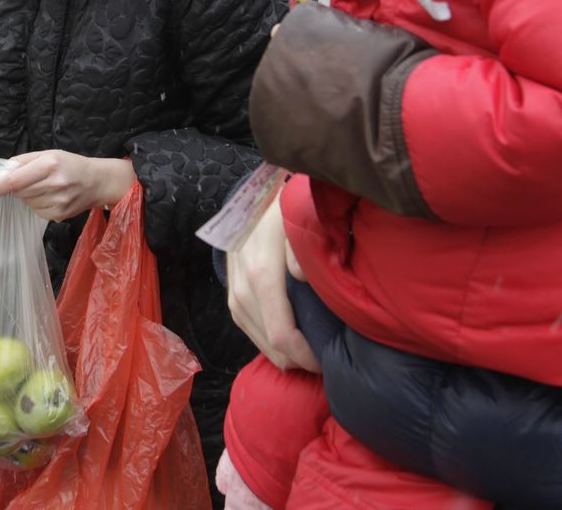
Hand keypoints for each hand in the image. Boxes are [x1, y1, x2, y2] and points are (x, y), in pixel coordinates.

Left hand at [0, 150, 135, 221]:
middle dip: (16, 186)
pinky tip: (52, 196)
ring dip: (29, 195)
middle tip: (31, 178)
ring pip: (26, 202)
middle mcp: (53, 184)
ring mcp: (57, 203)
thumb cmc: (70, 164)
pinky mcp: (58, 216)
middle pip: (18, 192)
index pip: (14, 181)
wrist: (97, 182)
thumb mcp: (48, 154)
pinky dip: (37, 203)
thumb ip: (23, 161)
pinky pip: (36, 210)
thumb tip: (1, 172)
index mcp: (49, 165)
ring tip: (47, 186)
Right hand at [227, 192, 319, 371]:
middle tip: (329, 358)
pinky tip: (291, 343)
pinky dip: (272, 344)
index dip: (306, 356)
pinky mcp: (232, 299)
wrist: (251, 201)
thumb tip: (300, 276)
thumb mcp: (297, 221)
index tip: (330, 358)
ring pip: (260, 344)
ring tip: (314, 352)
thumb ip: (300, 249)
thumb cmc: (282, 213)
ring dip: (287, 354)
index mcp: (261, 278)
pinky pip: (251, 333)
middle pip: (272, 347)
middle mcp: (243, 293)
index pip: (282, 336)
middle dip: (300, 360)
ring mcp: (234, 297)